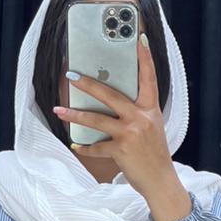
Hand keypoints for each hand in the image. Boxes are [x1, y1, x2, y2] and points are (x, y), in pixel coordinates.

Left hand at [52, 35, 182, 202]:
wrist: (161, 181)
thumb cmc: (154, 155)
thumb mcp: (152, 128)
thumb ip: (138, 114)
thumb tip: (114, 104)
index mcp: (151, 110)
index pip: (149, 78)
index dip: (144, 58)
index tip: (138, 39)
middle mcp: (141, 118)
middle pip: (110, 95)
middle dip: (88, 85)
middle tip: (71, 76)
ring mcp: (130, 133)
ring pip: (96, 120)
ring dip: (74, 116)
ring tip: (59, 111)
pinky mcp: (121, 150)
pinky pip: (97, 147)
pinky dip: (85, 148)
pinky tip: (76, 146)